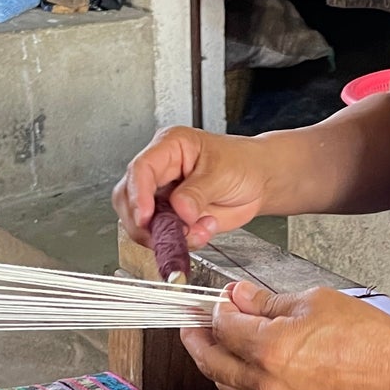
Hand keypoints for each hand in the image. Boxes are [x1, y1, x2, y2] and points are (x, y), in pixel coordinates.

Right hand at [112, 127, 273, 248]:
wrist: (259, 181)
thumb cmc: (242, 163)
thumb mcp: (222, 172)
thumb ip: (198, 192)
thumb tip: (179, 210)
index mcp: (169, 147)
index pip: (141, 169)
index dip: (138, 195)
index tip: (145, 217)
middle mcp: (160, 171)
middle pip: (129, 198)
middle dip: (145, 222)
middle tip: (166, 234)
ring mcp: (163, 196)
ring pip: (142, 222)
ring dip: (166, 235)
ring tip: (198, 230)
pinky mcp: (171, 217)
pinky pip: (163, 236)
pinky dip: (180, 242)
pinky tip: (202, 231)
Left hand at [181, 282, 389, 389]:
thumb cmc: (363, 333)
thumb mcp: (312, 301)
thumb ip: (267, 302)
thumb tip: (239, 297)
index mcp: (269, 349)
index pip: (223, 326)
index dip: (218, 307)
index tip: (223, 296)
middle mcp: (266, 382)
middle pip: (213, 362)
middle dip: (199, 339)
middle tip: (193, 323)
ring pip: (226, 386)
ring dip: (214, 364)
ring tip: (213, 344)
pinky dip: (236, 384)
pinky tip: (239, 369)